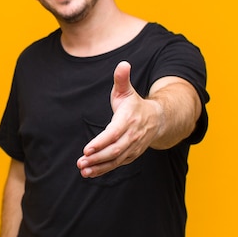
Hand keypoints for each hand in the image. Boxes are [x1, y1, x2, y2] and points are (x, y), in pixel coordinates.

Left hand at [76, 61, 161, 177]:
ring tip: (83, 170)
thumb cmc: (135, 104)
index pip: (113, 133)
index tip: (87, 149)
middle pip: (114, 150)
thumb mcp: (127, 90)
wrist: (157, 120)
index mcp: (128, 120)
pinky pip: (117, 164)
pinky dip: (104, 170)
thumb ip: (122, 79)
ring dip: (99, 167)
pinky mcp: (131, 155)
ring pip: (115, 160)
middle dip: (97, 158)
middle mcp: (132, 136)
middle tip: (80, 162)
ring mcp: (132, 147)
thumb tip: (123, 64)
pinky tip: (90, 172)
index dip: (100, 142)